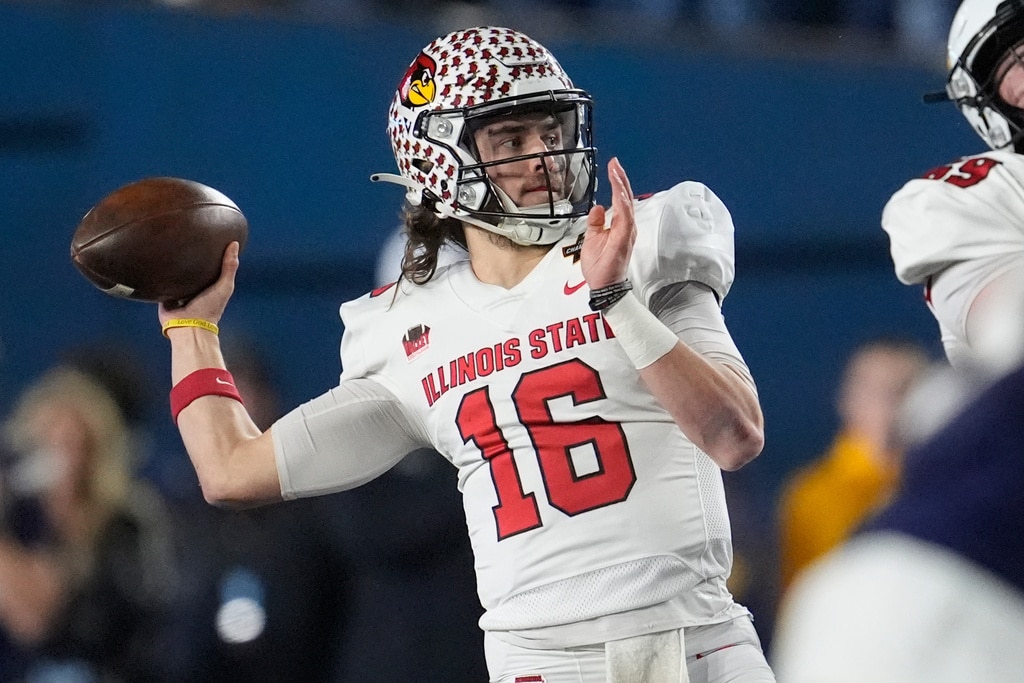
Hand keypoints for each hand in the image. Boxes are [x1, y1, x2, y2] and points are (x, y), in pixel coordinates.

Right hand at [158, 241, 239, 325]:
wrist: (188, 325)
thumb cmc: (210, 307)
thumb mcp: (224, 286)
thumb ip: (229, 267)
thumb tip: (234, 244)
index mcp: (208, 282)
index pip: (209, 262)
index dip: (209, 250)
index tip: (207, 233)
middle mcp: (193, 284)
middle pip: (190, 265)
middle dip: (188, 253)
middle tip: (184, 233)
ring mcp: (178, 288)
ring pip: (175, 270)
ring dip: (172, 261)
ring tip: (168, 240)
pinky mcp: (164, 291)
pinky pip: (161, 277)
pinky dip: (159, 270)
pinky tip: (156, 255)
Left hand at [580, 157, 635, 289]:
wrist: (603, 285)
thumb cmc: (601, 267)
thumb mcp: (593, 238)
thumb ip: (596, 222)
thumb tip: (597, 208)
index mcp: (620, 225)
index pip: (620, 199)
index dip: (617, 182)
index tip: (613, 167)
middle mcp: (626, 226)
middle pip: (626, 197)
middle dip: (620, 178)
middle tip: (615, 163)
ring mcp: (627, 231)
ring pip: (626, 203)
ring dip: (621, 185)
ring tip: (616, 170)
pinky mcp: (624, 237)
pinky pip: (625, 215)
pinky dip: (622, 201)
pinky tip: (618, 190)